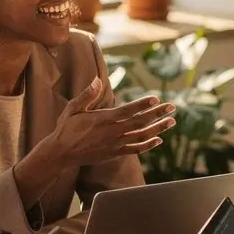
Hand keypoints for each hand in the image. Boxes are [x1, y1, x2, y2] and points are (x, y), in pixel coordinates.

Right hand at [51, 79, 175, 167]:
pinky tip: (159, 139)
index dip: (143, 105)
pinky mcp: (115, 153)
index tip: (156, 98)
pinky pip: (135, 149)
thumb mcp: (73, 108)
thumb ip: (87, 95)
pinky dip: (148, 145)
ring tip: (172, 121)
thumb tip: (97, 80)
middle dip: (158, 114)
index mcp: (103, 119)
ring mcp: (115, 144)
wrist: (61, 153)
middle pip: (140, 122)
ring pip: (141, 136)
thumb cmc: (66, 128)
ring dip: (158, 128)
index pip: (128, 110)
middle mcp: (112, 132)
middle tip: (172, 107)